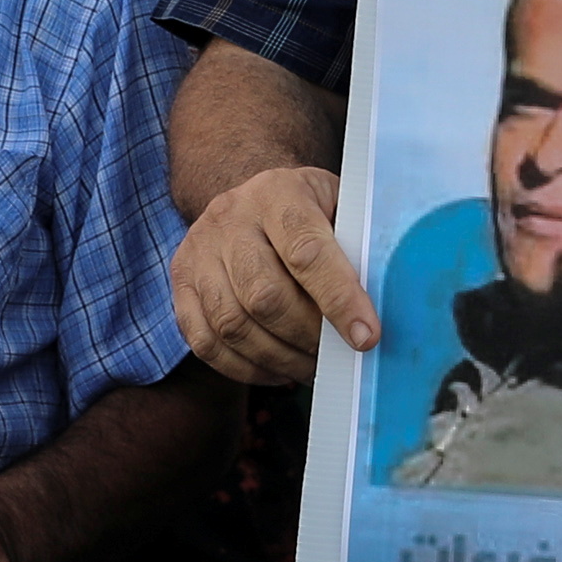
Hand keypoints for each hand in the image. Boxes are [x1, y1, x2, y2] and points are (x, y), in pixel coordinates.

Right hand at [167, 163, 373, 383]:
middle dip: (307, 336)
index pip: (306, 252)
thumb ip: (357, 245)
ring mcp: (198, 252)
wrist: (251, 197)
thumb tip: (381, 306)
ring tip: (310, 366)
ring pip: (232, 324)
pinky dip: (245, 368)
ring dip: (279, 358)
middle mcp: (229, 218)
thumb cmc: (309, 209)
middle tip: (336, 354)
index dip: (339, 299)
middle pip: (263, 295)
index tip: (366, 337)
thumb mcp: (339, 204)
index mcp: (276, 192)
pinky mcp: (181, 284)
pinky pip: (205, 342)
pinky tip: (277, 370)